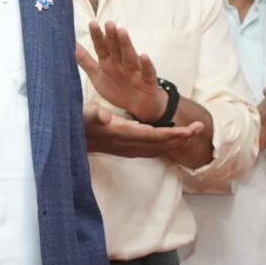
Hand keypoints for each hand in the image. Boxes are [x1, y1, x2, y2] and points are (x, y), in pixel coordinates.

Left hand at [76, 21, 164, 119]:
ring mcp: (135, 71)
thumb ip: (85, 61)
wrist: (140, 106)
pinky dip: (146, 64)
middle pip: (116, 48)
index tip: (92, 24)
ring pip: (130, 56)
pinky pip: (147, 72)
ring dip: (126, 44)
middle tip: (108, 23)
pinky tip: (144, 56)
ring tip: (122, 32)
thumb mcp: (98, 75)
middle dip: (112, 36)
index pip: (102, 47)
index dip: (97, 37)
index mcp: (109, 62)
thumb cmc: (118, 88)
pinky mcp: (147, 80)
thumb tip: (71, 45)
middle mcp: (122, 63)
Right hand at [83, 102, 208, 159]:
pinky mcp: (123, 148)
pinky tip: (168, 143)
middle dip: (180, 137)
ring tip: (190, 134)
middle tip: (200, 128)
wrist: (65, 141)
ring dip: (174, 141)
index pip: (153, 135)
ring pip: (155, 147)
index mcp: (121, 133)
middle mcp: (127, 143)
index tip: (189, 130)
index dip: (172, 134)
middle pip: (159, 143)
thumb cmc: (74, 123)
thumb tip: (105, 115)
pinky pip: (148, 149)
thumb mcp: (83, 115)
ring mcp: (125, 148)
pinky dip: (162, 145)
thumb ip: (94, 115)